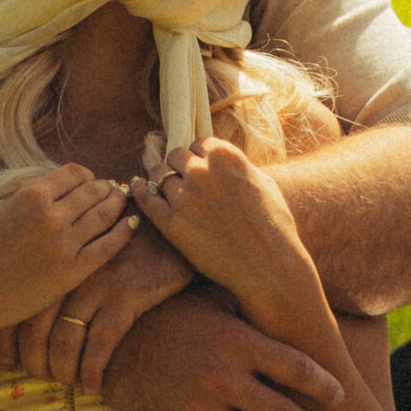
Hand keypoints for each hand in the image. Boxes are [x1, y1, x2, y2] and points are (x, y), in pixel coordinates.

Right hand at [0, 165, 138, 343]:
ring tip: (123, 202)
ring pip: (104, 214)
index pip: (74, 174)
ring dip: (118, 204)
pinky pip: (108, 246)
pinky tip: (130, 224)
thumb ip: (29, 200)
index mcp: (30, 195)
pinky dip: (123, 231)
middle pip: (93, 191)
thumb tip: (56, 188)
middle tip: (114, 191)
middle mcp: (49, 215)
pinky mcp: (72, 272)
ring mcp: (63, 244)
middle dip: (106, 188)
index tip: (91, 183)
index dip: (87, 177)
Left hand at [15, 219, 193, 391]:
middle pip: (34, 328)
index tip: (5, 361)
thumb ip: (54, 270)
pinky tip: (93, 385)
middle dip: (33, 361)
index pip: (15, 306)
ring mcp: (96, 283)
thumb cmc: (118, 241)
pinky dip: (92, 370)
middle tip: (41, 375)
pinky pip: (100, 342)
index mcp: (50, 259)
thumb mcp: (78, 249)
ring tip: (67, 382)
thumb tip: (26, 311)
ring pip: (65, 339)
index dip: (5, 340)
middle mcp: (67, 271)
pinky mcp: (125, 295)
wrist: (166, 228)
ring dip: (62, 370)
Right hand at [104, 293, 342, 410]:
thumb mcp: (209, 302)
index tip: (337, 395)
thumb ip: (248, 310)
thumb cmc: (168, 315)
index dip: (324, 386)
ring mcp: (201, 409)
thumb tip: (290, 302)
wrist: (112, 343)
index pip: (296, 369)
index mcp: (237, 342)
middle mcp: (223, 378)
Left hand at [130, 138, 309, 304]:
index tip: (199, 167)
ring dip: (161, 179)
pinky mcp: (172, 223)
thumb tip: (220, 160)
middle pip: (175, 156)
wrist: (269, 266)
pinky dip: (140, 190)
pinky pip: (146, 198)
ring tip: (163, 187)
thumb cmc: (274, 225)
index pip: (197, 143)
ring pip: (158, 175)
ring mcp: (184, 197)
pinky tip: (137, 187)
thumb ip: (236, 167)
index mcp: (225, 156)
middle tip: (182, 179)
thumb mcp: (262, 182)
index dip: (198, 157)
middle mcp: (202, 171)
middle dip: (179, 166)